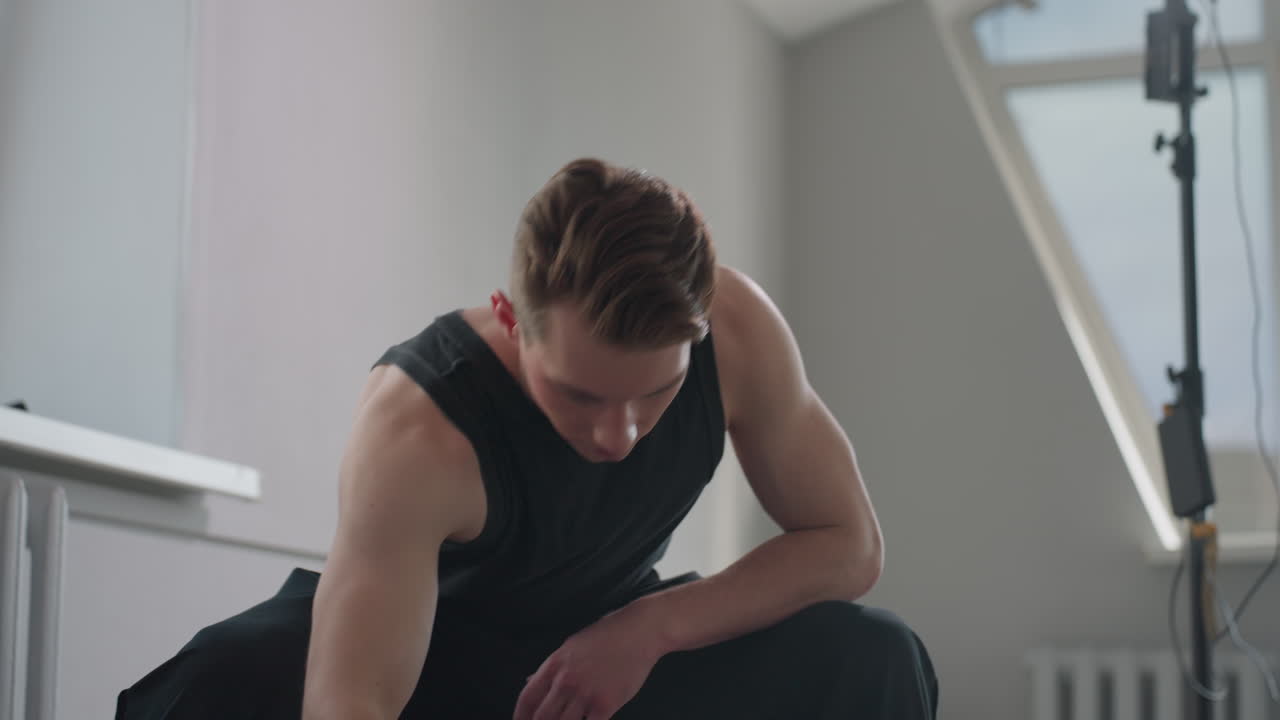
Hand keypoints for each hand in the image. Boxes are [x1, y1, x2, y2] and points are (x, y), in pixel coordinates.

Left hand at [513, 601, 666, 719]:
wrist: (639, 631)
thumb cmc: (606, 636)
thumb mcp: (571, 645)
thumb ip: (550, 667)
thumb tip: (530, 682)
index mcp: (554, 664)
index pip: (527, 698)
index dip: (520, 717)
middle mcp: (566, 680)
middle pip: (542, 717)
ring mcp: (586, 693)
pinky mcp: (606, 704)